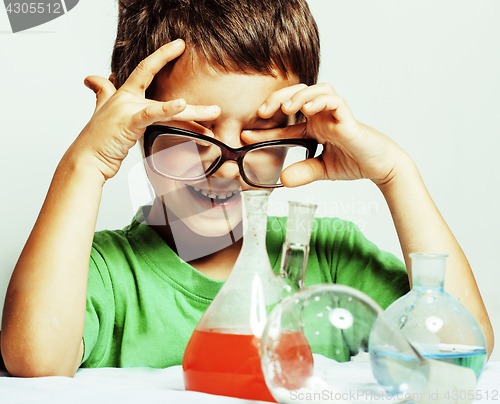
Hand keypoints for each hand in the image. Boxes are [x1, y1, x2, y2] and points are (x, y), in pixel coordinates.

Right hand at [72, 39, 220, 180]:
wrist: (86, 159)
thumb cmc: (97, 140)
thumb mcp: (100, 110)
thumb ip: (101, 92)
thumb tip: (92, 79)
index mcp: (123, 95)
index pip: (145, 69)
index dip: (162, 55)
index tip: (179, 45)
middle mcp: (126, 98)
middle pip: (163, 90)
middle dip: (189, 94)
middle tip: (215, 102)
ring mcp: (126, 109)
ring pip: (166, 107)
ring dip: (194, 112)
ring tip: (214, 113)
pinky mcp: (128, 123)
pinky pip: (151, 114)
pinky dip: (167, 109)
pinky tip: (182, 104)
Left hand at [242, 83, 408, 187]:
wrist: (380, 166)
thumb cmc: (355, 162)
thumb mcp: (322, 170)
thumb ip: (304, 172)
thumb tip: (283, 181)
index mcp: (314, 127)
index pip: (285, 124)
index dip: (265, 129)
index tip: (245, 135)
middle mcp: (322, 116)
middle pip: (296, 95)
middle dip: (276, 99)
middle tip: (261, 112)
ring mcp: (335, 114)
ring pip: (315, 89)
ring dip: (298, 95)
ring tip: (285, 108)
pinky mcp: (348, 116)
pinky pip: (334, 99)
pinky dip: (319, 100)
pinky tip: (307, 109)